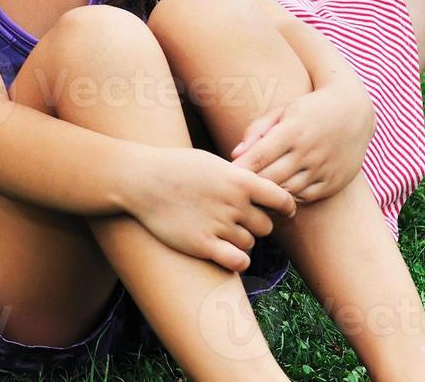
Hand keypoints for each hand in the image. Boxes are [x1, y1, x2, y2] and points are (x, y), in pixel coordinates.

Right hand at [127, 146, 295, 272]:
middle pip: (266, 226)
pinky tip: (225, 253)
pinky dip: (237, 260)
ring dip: (240, 241)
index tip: (280, 213)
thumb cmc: (175, 167)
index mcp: (239, 180)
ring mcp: (219, 225)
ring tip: (219, 231)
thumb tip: (261, 190)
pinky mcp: (203, 245)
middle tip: (236, 220)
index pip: (282, 200)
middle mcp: (234, 203)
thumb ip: (238, 177)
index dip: (285, 208)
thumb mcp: (211, 163)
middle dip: (255, 225)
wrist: (140, 179)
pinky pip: (239, 262)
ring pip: (250, 244)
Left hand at [231, 85, 374, 203]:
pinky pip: (305, 197)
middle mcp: (309, 151)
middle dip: (251, 183)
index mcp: (292, 131)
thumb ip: (256, 131)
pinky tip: (279, 190)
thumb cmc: (308, 110)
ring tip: (255, 191)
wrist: (353, 111)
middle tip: (236, 186)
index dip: (240, 169)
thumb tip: (235, 154)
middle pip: (271, 178)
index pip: (259, 157)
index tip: (226, 174)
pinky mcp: (334, 181)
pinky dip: (290, 196)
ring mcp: (323, 168)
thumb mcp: (281, 111)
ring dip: (269, 192)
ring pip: (287, 191)